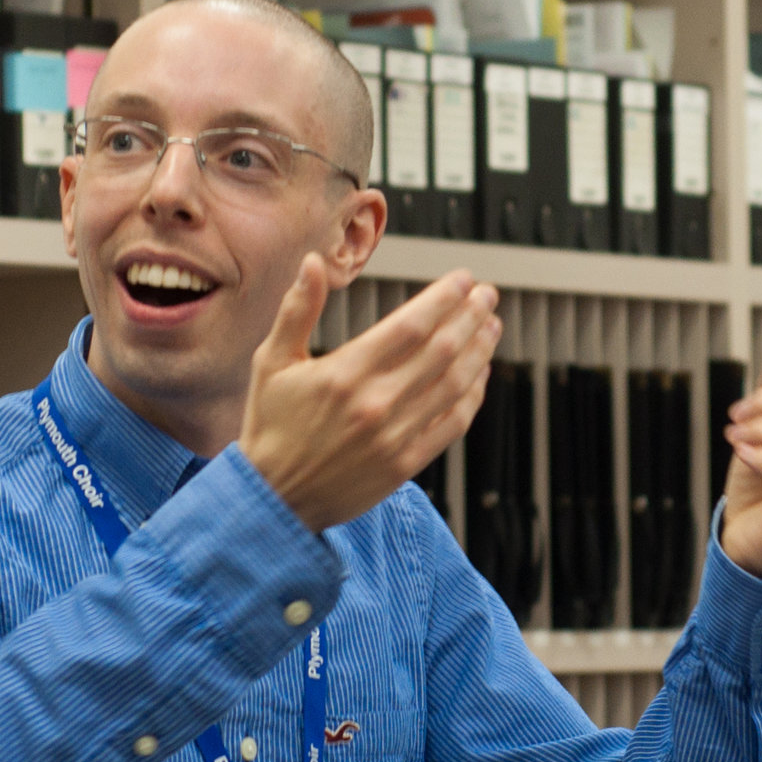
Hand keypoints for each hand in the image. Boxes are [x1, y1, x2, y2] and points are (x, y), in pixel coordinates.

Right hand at [242, 259, 501, 531]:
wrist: (273, 499)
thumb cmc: (270, 426)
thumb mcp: (272, 363)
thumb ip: (297, 310)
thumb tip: (313, 263)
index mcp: (343, 374)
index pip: (410, 325)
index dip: (444, 298)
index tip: (463, 279)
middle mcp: (374, 404)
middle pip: (442, 350)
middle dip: (471, 316)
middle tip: (488, 295)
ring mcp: (394, 436)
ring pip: (455, 384)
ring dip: (480, 350)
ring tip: (491, 326)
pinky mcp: (405, 464)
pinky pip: (452, 423)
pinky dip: (472, 395)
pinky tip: (480, 374)